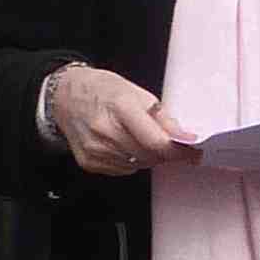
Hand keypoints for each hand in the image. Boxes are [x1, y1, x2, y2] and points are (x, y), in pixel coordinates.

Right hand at [45, 63, 185, 175]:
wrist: (65, 96)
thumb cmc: (101, 90)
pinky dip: (131, 160)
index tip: (193, 152)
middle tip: (170, 143)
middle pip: (149, 156)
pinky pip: (123, 169)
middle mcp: (105, 130)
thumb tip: (183, 137)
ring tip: (141, 137)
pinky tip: (124, 144)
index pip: (156, 141)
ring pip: (138, 165)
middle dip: (166, 152)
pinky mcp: (89, 162)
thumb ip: (162, 117)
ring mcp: (95, 149)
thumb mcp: (136, 92)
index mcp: (120, 107)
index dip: (179, 150)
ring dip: (149, 156)